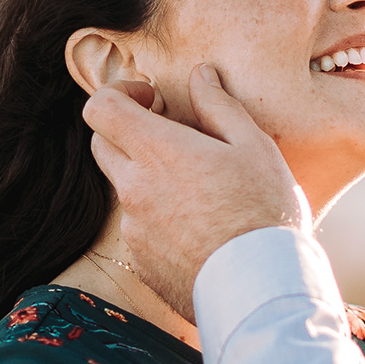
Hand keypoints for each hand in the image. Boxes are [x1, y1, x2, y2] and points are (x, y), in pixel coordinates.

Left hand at [80, 63, 309, 309]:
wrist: (261, 288)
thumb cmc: (264, 211)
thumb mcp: (253, 146)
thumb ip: (219, 106)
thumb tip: (201, 75)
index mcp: (156, 152)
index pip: (100, 109)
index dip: (119, 93)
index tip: (152, 99)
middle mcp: (133, 189)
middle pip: (102, 144)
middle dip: (128, 131)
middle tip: (172, 137)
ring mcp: (134, 229)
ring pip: (124, 188)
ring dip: (148, 178)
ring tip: (199, 190)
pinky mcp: (141, 261)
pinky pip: (139, 229)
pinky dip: (159, 219)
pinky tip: (200, 229)